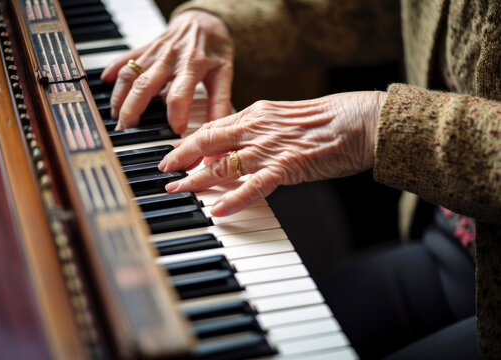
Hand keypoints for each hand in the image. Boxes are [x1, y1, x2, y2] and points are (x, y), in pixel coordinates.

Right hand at [101, 11, 233, 132]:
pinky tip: (105, 82)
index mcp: (192, 65)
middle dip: (132, 110)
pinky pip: (125, 58)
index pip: (179, 94)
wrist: (206, 19)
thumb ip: (220, 101)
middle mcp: (170, 58)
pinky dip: (113, 69)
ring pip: (130, 74)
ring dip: (119, 96)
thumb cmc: (215, 47)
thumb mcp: (225, 73)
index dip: (175, 115)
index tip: (175, 132)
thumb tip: (216, 127)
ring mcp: (155, 52)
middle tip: (127, 130)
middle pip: (145, 86)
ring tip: (116, 116)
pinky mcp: (146, 47)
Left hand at [158, 91, 386, 215]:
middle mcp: (257, 126)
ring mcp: (269, 146)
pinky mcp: (287, 166)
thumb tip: (242, 147)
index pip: (213, 127)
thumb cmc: (330, 119)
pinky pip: (254, 185)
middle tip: (165, 173)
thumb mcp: (286, 117)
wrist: (361, 121)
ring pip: (223, 164)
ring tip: (178, 191)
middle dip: (182, 158)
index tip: (175, 154)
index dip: (190, 142)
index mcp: (257, 113)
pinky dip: (234, 199)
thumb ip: (261, 130)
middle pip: (208, 142)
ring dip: (197, 180)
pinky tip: (218, 210)